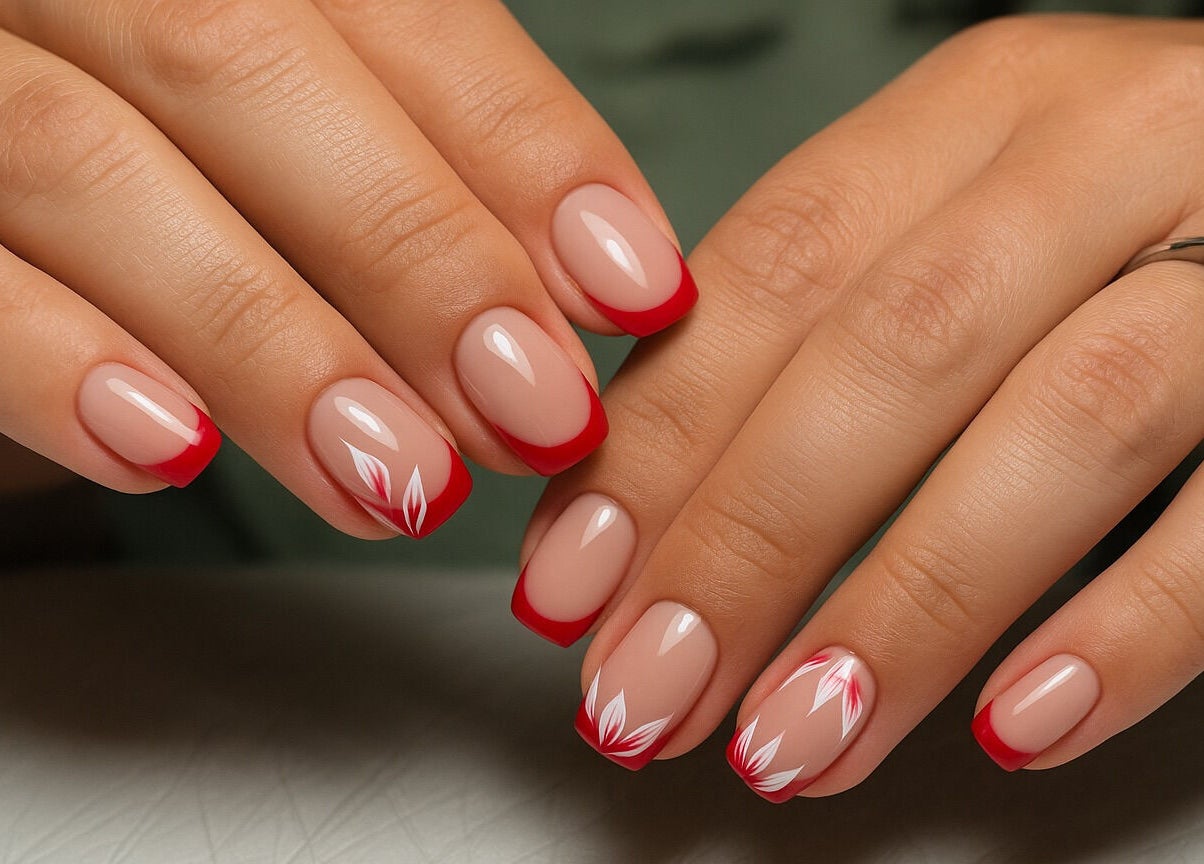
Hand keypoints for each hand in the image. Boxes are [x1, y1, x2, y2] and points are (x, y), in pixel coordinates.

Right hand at [0, 0, 694, 536]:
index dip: (525, 148)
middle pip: (244, 65)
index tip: (638, 287)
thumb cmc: (160, 153)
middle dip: (415, 254)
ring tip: (402, 478)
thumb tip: (585, 288)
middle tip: (539, 411)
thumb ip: (400, 156)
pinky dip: (57, 360)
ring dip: (272, 340)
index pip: (396, 5)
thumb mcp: (281, 125)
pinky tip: (172, 454)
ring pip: (91, 163)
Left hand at [517, 14, 1203, 796]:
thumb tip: (640, 492)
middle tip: (648, 684)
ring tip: (792, 738)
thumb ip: (817, 328)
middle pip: (887, 354)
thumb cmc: (1119, 217)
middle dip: (746, 544)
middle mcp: (1105, 153)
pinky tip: (1016, 721)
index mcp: (976, 113)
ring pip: (1060, 428)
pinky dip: (1129, 628)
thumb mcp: (957, 222)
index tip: (570, 579)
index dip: (658, 438)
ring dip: (904, 609)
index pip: (772, 273)